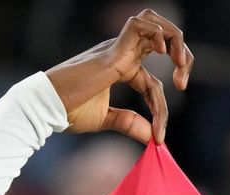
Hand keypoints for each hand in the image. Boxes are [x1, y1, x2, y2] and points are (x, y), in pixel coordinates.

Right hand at [44, 8, 193, 143]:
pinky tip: (162, 55)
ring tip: (180, 64)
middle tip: (182, 83)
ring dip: (174, 40)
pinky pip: (139, 24)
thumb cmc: (68, 112)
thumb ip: (128, 123)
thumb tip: (152, 136)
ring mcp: (116, 48)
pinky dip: (157, 34)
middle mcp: (120, 54)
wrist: (47, 108)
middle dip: (182, 56)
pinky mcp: (112, 49)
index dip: (161, 109)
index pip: (153, 82)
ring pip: (153, 23)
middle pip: (160, 39)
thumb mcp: (105, 119)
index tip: (160, 137)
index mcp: (119, 69)